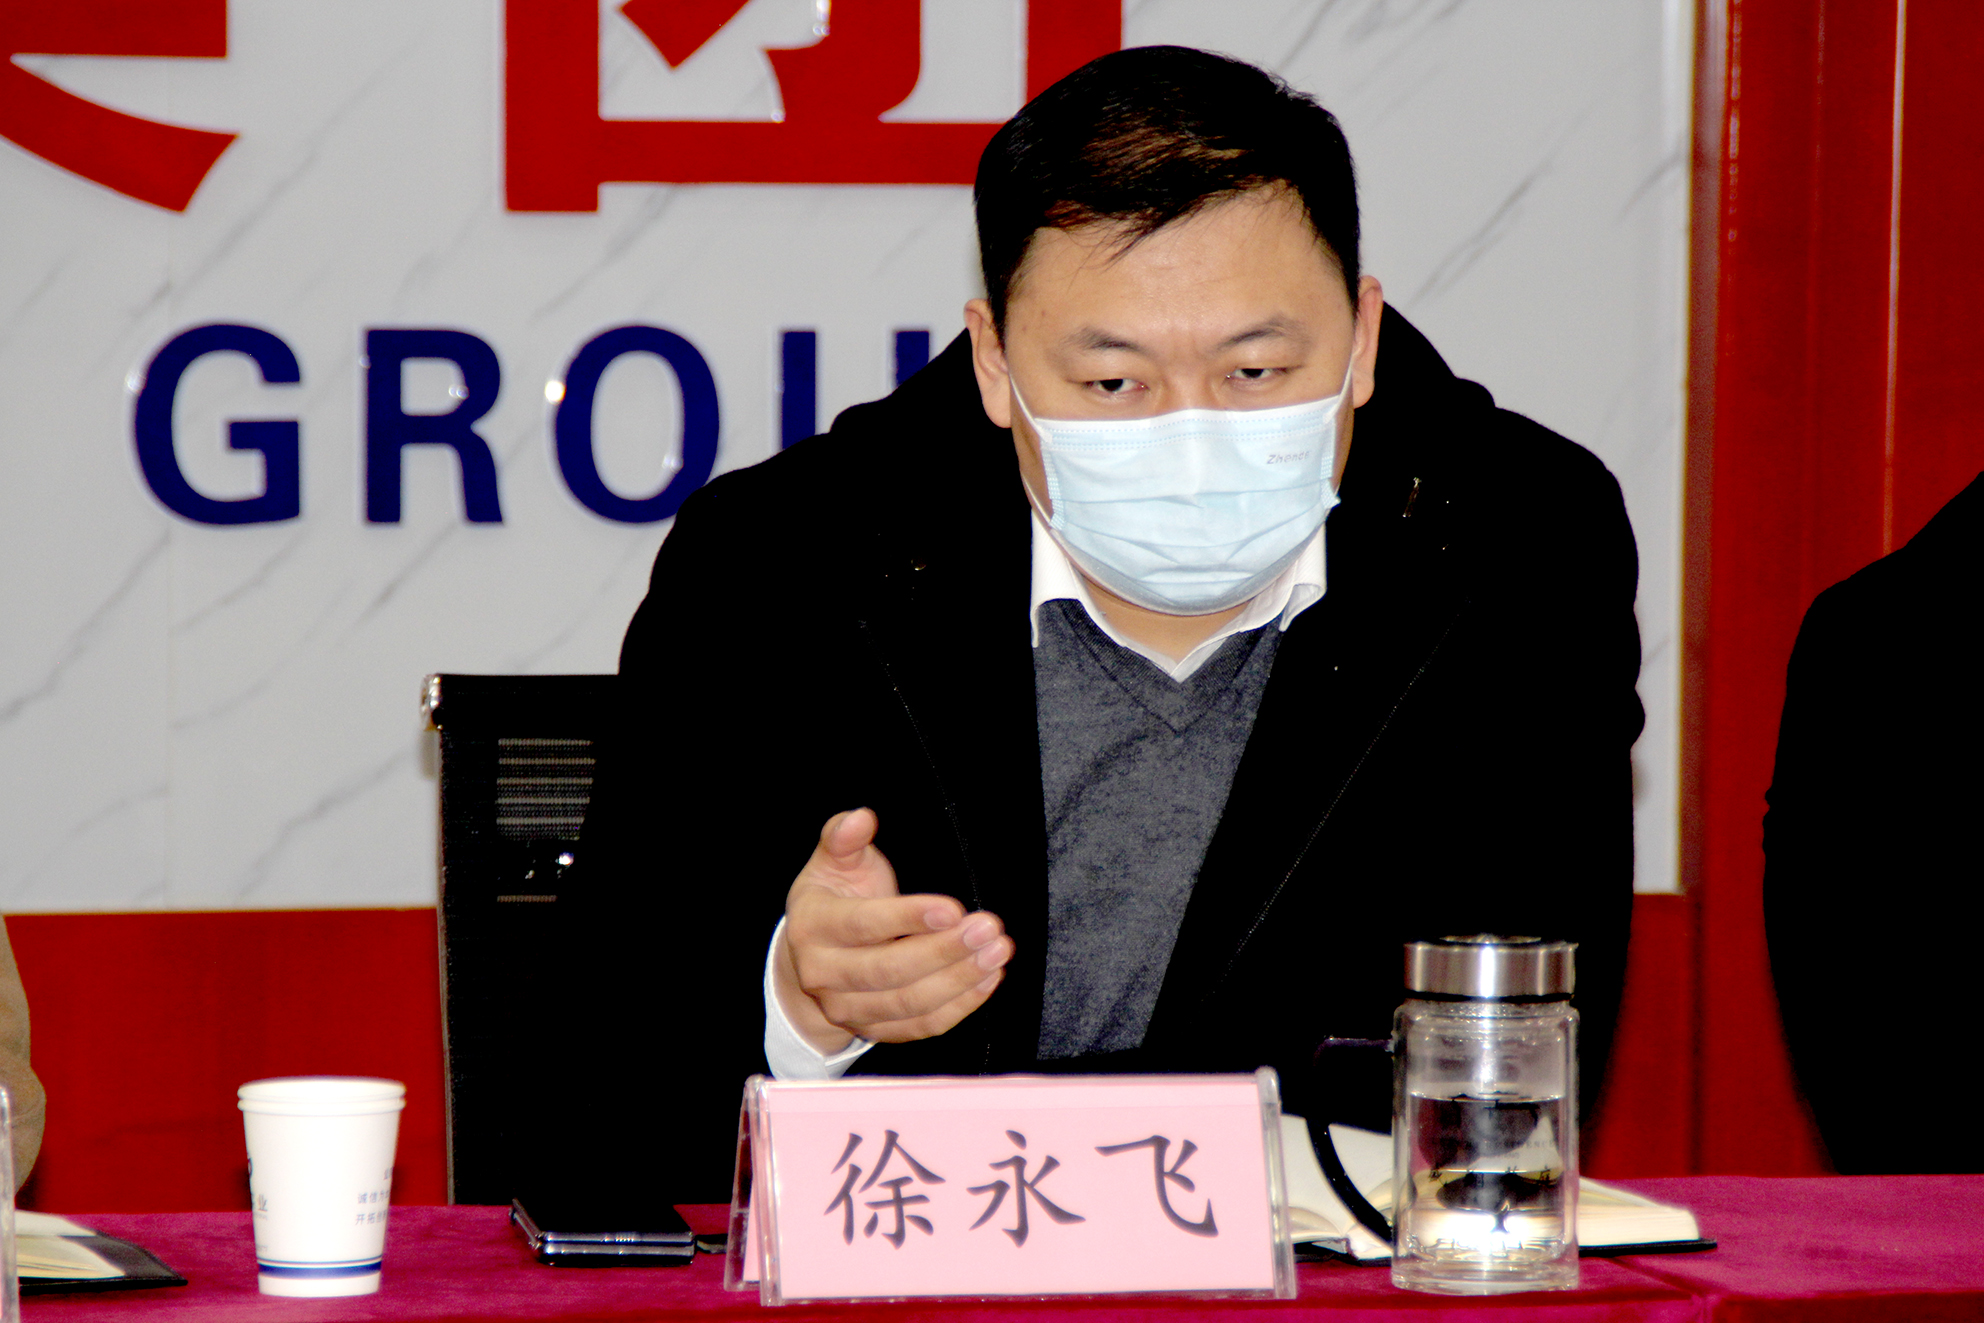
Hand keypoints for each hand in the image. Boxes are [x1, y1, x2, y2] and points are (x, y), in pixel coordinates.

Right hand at [773, 808, 1011, 1054]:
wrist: (809, 960)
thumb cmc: (833, 900)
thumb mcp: (831, 863)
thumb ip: (844, 837)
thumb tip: (862, 817)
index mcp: (811, 926)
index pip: (861, 925)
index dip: (907, 918)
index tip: (953, 908)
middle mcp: (822, 974)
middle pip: (889, 971)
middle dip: (944, 951)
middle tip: (989, 928)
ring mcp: (846, 1009)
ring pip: (908, 1004)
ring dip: (959, 980)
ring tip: (997, 952)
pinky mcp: (872, 1031)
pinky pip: (920, 1026)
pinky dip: (958, 1007)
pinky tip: (988, 978)